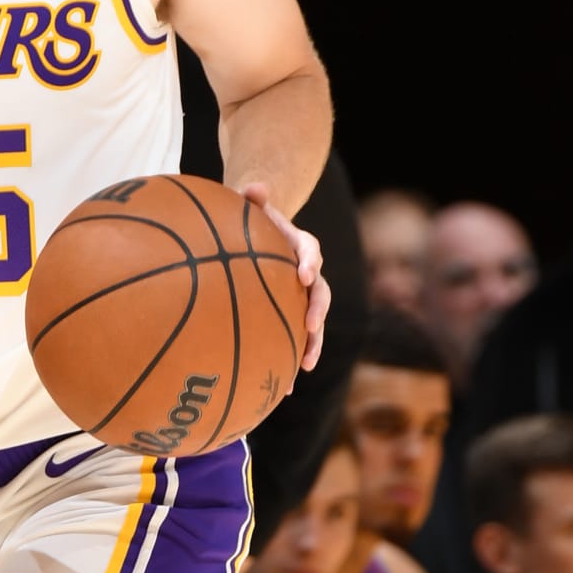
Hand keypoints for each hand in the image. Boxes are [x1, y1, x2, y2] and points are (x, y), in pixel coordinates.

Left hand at [239, 182, 327, 372]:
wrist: (261, 235)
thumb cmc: (252, 222)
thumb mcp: (251, 206)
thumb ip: (253, 197)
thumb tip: (254, 186)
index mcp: (300, 246)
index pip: (311, 251)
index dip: (310, 262)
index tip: (305, 275)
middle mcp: (307, 273)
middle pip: (321, 293)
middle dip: (318, 310)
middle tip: (311, 325)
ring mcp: (302, 297)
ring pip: (314, 322)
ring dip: (312, 343)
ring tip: (305, 365)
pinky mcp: (292, 315)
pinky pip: (295, 338)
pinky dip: (291, 359)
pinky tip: (283, 386)